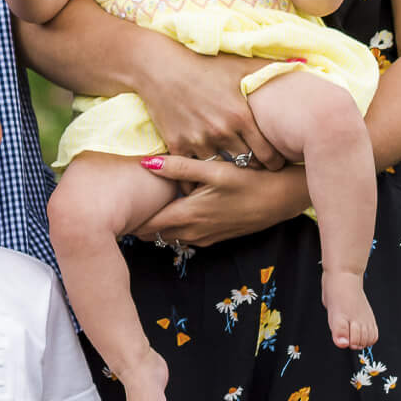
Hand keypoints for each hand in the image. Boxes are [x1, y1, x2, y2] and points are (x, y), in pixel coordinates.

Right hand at [132, 39, 284, 169]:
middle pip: (247, 164)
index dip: (275, 161)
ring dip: (227, 172)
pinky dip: (197, 177)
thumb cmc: (202, 64)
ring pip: (221, 169)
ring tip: (233, 175)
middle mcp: (222, 132)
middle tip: (259, 170)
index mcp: (241, 115)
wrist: (158, 67)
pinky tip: (203, 179)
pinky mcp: (177, 145)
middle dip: (255, 168)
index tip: (276, 162)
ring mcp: (198, 140)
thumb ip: (271, 68)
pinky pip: (192, 171)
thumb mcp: (238, 64)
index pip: (269, 153)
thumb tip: (302, 63)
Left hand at [140, 153, 310, 246]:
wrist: (283, 198)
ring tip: (143, 213)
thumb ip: (179, 166)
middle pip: (157, 235)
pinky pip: (189, 237)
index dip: (131, 220)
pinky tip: (174, 215)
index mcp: (189, 215)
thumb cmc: (250, 180)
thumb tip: (145, 162)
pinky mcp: (219, 236)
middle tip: (124, 212)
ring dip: (158, 229)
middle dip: (141, 226)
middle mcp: (195, 231)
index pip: (149, 225)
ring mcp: (208, 236)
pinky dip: (175, 230)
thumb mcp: (214, 169)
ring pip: (173, 238)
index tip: (117, 212)